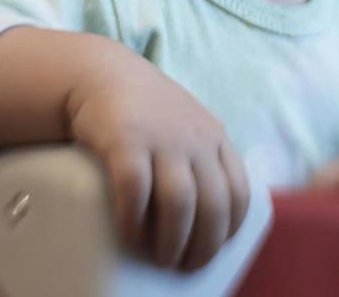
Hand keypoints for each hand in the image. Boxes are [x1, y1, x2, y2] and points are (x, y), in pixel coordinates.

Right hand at [65, 56, 250, 270]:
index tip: (213, 250)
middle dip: (203, 246)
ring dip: (172, 240)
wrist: (99, 71)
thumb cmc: (143, 108)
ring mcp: (160, 137)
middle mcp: (193, 138)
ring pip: (180, 202)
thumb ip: (204, 154)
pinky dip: (133, 220)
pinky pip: (134, 189)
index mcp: (213, 137)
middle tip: (184, 266)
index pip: (239, 192)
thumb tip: (212, 211)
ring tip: (159, 258)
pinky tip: (128, 235)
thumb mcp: (187, 123)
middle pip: (213, 204)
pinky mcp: (124, 139)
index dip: (230, 230)